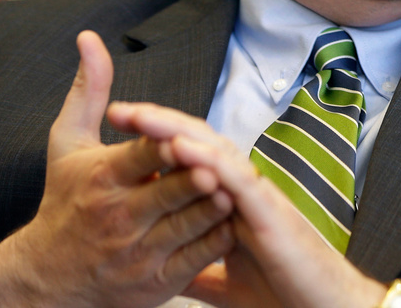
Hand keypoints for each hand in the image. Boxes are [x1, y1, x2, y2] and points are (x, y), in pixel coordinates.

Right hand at [0, 31, 235, 307]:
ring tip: (234, 190)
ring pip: (186, 227)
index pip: (139, 157)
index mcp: (101, 178)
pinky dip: (216, 239)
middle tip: (218, 167)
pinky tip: (232, 220)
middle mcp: (118, 217)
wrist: (47, 277)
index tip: (183, 137)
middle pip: (167, 194)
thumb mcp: (67, 143)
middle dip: (193, 179)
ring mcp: (138, 253)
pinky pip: (195, 259)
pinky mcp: (156, 282)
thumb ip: (87, 90)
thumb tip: (90, 37)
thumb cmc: (63, 199)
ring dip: (212, 208)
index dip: (163, 147)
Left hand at [110, 103, 388, 307]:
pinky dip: (208, 158)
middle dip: (157, 124)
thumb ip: (197, 265)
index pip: (188, 159)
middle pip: (196, 143)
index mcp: (229, 202)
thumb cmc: (283, 295)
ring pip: (213, 150)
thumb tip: (166, 267)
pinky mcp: (270, 212)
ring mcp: (257, 197)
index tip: (117, 132)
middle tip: (118, 110)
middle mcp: (242, 190)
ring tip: (140, 115)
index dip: (153, 142)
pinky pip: (235, 177)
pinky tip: (180, 145)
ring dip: (175, 129)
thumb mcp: (224, 282)